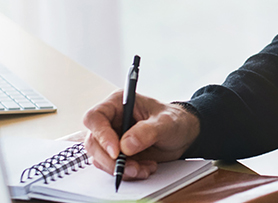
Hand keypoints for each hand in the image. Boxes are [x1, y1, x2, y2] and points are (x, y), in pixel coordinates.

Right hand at [82, 91, 200, 180]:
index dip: (101, 135)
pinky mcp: (118, 154)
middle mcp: (111, 121)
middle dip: (111, 160)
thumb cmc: (175, 120)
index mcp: (118, 103)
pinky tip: (145, 168)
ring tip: (143, 168)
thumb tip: (126, 145)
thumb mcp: (166, 122)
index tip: (116, 152)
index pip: (95, 117)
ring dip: (121, 169)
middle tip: (131, 168)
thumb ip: (147, 131)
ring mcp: (113, 139)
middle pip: (93, 143)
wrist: (183, 135)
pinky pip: (113, 168)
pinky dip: (127, 173)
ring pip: (101, 159)